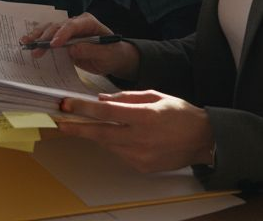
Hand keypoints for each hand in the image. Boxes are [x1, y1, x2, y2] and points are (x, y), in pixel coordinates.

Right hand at [20, 13, 139, 79]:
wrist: (113, 58)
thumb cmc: (112, 53)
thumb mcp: (106, 54)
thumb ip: (91, 50)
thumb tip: (72, 49)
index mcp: (88, 22)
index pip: (73, 25)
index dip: (62, 34)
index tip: (53, 45)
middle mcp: (76, 23)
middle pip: (57, 26)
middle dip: (45, 36)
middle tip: (35, 47)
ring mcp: (68, 31)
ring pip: (50, 30)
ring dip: (37, 36)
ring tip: (25, 42)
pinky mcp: (63, 40)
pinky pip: (48, 38)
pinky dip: (38, 40)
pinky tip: (28, 43)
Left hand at [57, 90, 214, 172]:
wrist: (203, 140)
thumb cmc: (180, 114)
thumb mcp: (155, 96)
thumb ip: (127, 97)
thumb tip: (102, 99)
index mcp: (144, 116)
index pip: (106, 112)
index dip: (83, 109)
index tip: (66, 105)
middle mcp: (140, 138)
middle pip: (100, 133)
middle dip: (77, 127)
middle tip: (60, 121)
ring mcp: (140, 155)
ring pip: (108, 144)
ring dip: (97, 134)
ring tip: (90, 124)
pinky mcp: (142, 166)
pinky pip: (120, 153)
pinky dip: (115, 143)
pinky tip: (122, 136)